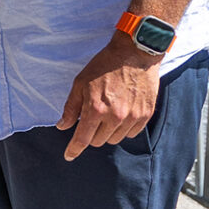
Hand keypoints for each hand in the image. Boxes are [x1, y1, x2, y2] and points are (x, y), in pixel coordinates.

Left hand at [56, 35, 159, 160]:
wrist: (135, 53)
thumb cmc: (104, 65)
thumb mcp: (81, 82)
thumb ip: (71, 107)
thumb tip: (62, 126)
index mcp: (96, 109)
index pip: (83, 139)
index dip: (74, 150)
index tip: (69, 155)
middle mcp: (115, 117)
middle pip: (98, 141)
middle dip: (91, 134)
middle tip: (92, 118)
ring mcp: (132, 117)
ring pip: (115, 139)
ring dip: (107, 132)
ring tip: (108, 114)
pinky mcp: (146, 114)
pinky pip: (131, 133)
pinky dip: (123, 129)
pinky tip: (121, 115)